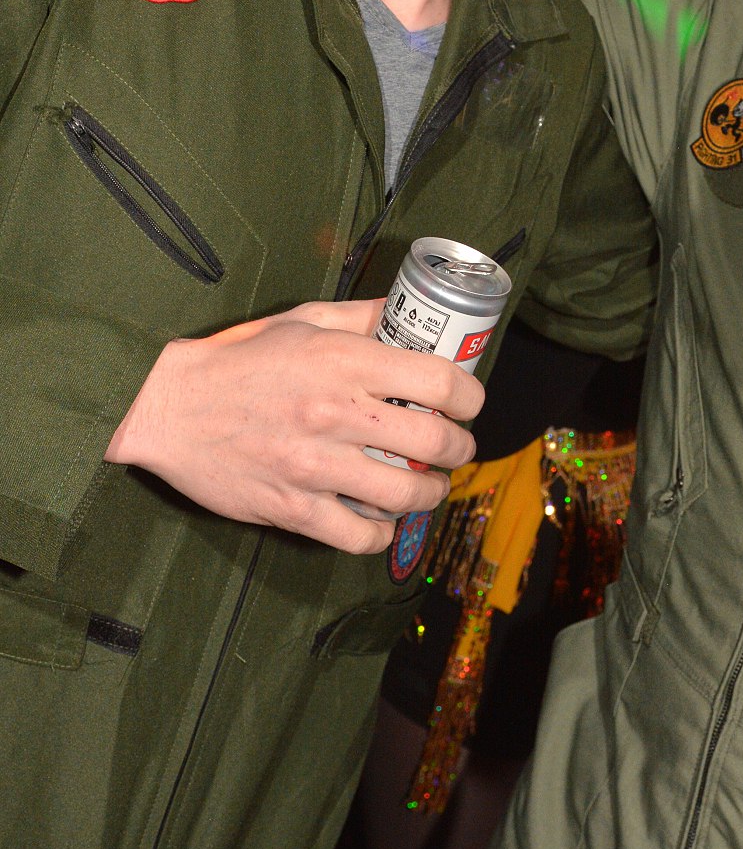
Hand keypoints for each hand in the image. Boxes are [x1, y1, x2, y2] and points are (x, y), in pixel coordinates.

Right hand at [106, 297, 483, 552]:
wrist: (167, 406)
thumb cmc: (238, 359)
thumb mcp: (303, 320)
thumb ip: (362, 318)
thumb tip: (410, 312)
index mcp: (344, 361)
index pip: (441, 381)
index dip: (470, 396)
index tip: (468, 403)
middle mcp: (335, 413)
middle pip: (435, 442)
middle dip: (459, 448)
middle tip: (454, 447)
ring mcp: (314, 466)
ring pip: (405, 495)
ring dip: (430, 494)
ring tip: (428, 486)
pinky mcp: (292, 507)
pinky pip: (358, 535)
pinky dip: (380, 533)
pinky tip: (381, 519)